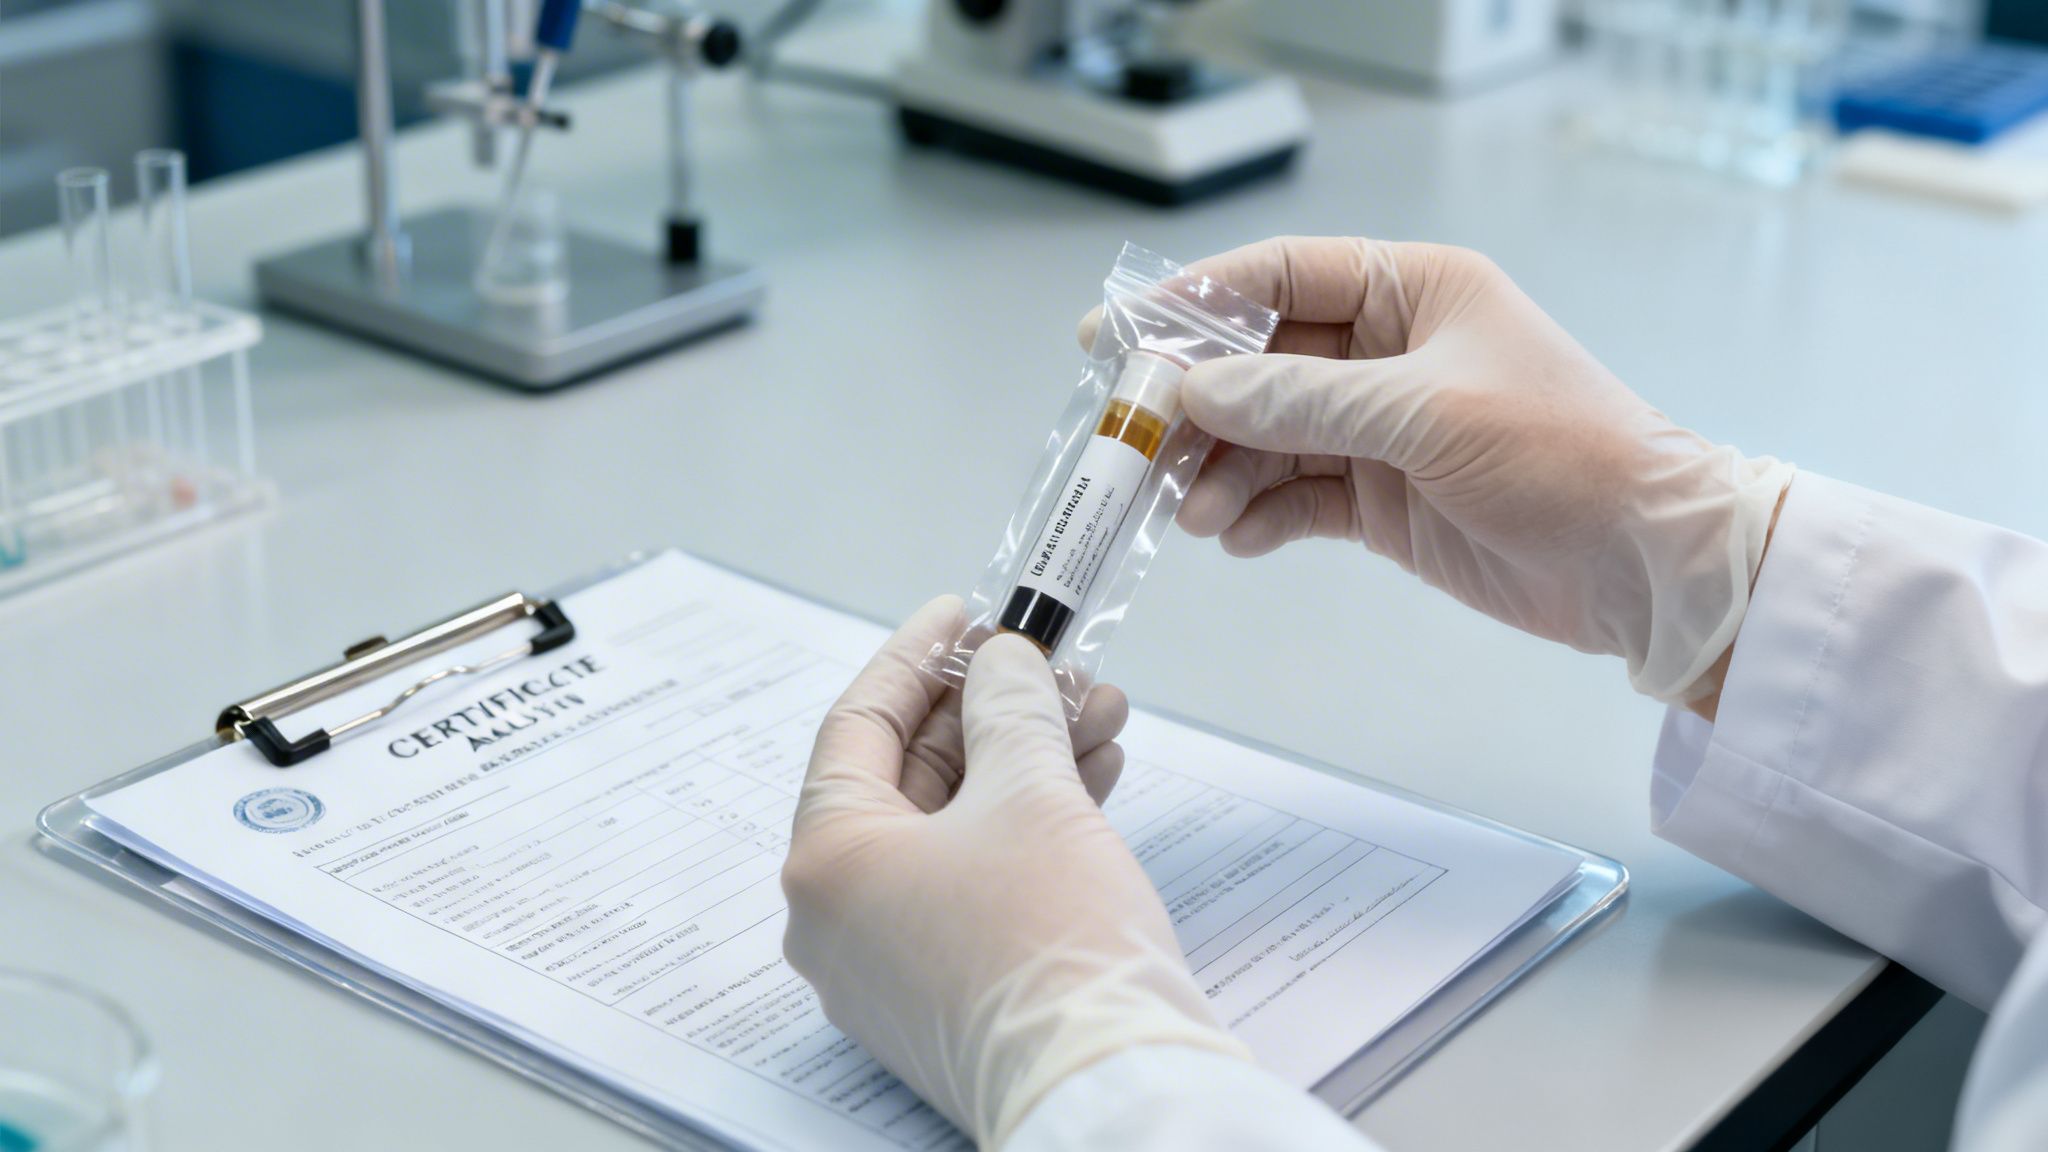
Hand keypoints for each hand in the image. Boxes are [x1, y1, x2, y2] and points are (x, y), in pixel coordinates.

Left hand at [782, 597, 1246, 1146]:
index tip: (965, 610)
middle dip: (994, 711)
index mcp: (827, 860)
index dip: (918, 656)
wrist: (1109, 1087)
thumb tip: (1001, 664)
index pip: (859, 724)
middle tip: (1060, 666)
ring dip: (1026, 762)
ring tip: (1102, 714)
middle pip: (912, 777)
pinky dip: (1026, 827)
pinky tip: (1095, 778)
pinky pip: (972, 881)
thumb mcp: (1031, 791)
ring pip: (953, 829)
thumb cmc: (1052, 940)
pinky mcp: (945, 992)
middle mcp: (839, 916)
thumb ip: (1009, 707)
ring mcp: (889, 963)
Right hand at [1087, 236, 1791, 705]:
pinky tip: (1236, 535)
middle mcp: (1386, 352)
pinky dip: (1256, 515)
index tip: (1116, 334)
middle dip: (1195, 403)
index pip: (1277, 278)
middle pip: (1256, 363)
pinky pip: (1292, 497)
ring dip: (1219, 470)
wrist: (1644, 565)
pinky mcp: (1379, 499)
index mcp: (1411, 292)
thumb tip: (1193, 390)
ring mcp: (1379, 429)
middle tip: (1134, 441)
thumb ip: (1300, 401)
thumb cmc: (1564, 456)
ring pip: (1264, 436)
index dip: (1193, 303)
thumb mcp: (1424, 414)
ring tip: (1194, 510)